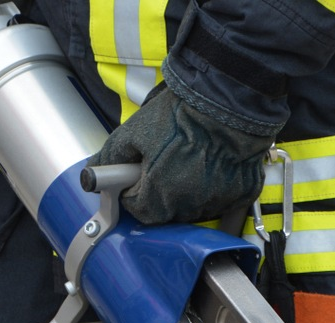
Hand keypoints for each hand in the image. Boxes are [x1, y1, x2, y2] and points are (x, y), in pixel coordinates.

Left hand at [87, 86, 274, 224]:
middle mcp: (189, 206)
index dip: (134, 190)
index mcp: (159, 197)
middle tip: (165, 161)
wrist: (227, 99)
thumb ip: (111, 157)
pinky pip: (223, 199)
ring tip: (190, 158)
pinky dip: (216, 187)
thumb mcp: (135, 131)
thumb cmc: (181, 114)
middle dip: (160, 191)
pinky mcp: (241, 193)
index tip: (138, 173)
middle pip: (166, 212)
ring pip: (195, 207)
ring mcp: (218, 202)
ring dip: (188, 191)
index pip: (137, 210)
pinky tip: (213, 164)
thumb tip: (93, 173)